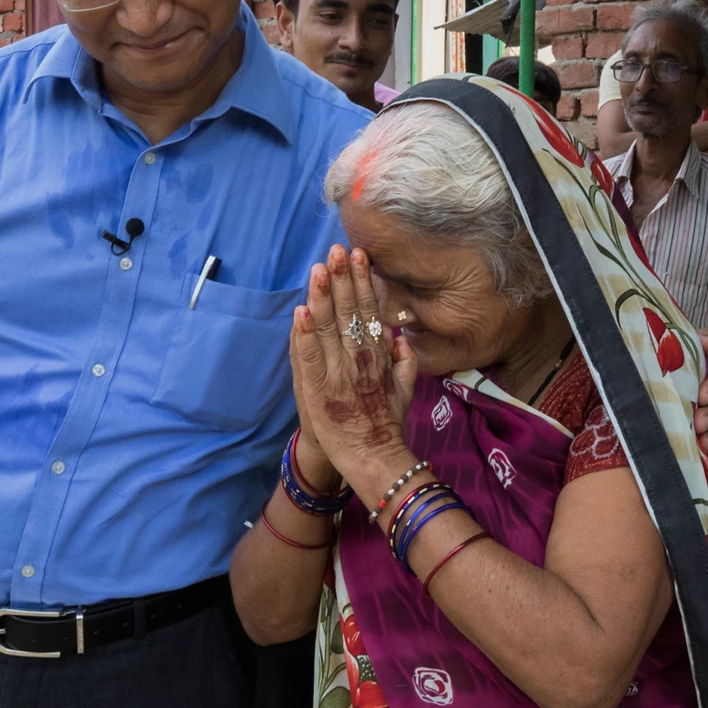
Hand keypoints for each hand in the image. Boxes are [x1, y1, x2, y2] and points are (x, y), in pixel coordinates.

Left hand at [290, 246, 418, 485]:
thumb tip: (400, 334)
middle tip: (337, 250)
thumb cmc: (387, 424)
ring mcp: (338, 372)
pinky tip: (301, 311)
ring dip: (323, 296)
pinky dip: (304, 334)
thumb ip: (405, 361)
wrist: (373, 457)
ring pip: (329, 327)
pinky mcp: (318, 389)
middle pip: (349, 312)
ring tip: (319, 269)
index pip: (369, 310)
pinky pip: (309, 357)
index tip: (358, 256)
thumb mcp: (406, 389)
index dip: (363, 282)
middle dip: (343, 278)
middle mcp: (359, 358)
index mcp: (379, 356)